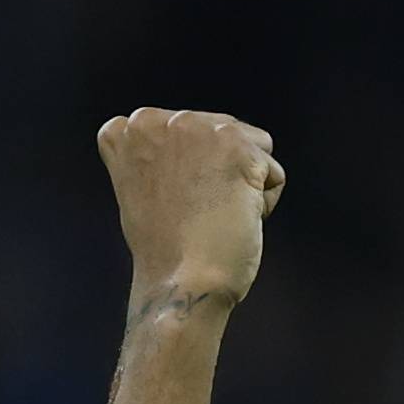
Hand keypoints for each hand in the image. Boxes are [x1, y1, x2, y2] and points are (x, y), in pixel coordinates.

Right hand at [97, 108, 282, 315]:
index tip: (170, 203)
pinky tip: (233, 220)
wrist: (182, 283)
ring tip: (213, 215)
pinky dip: (263, 203)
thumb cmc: (165, 250)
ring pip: (253, 147)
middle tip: (193, 213)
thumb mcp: (141, 187)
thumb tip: (201, 149)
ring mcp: (199, 130)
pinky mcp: (237, 148)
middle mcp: (161, 119)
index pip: (188, 130)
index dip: (190, 173)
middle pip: (224, 133)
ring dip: (244, 183)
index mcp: (131, 128)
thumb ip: (162, 155)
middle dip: (220, 174)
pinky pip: (273, 173)